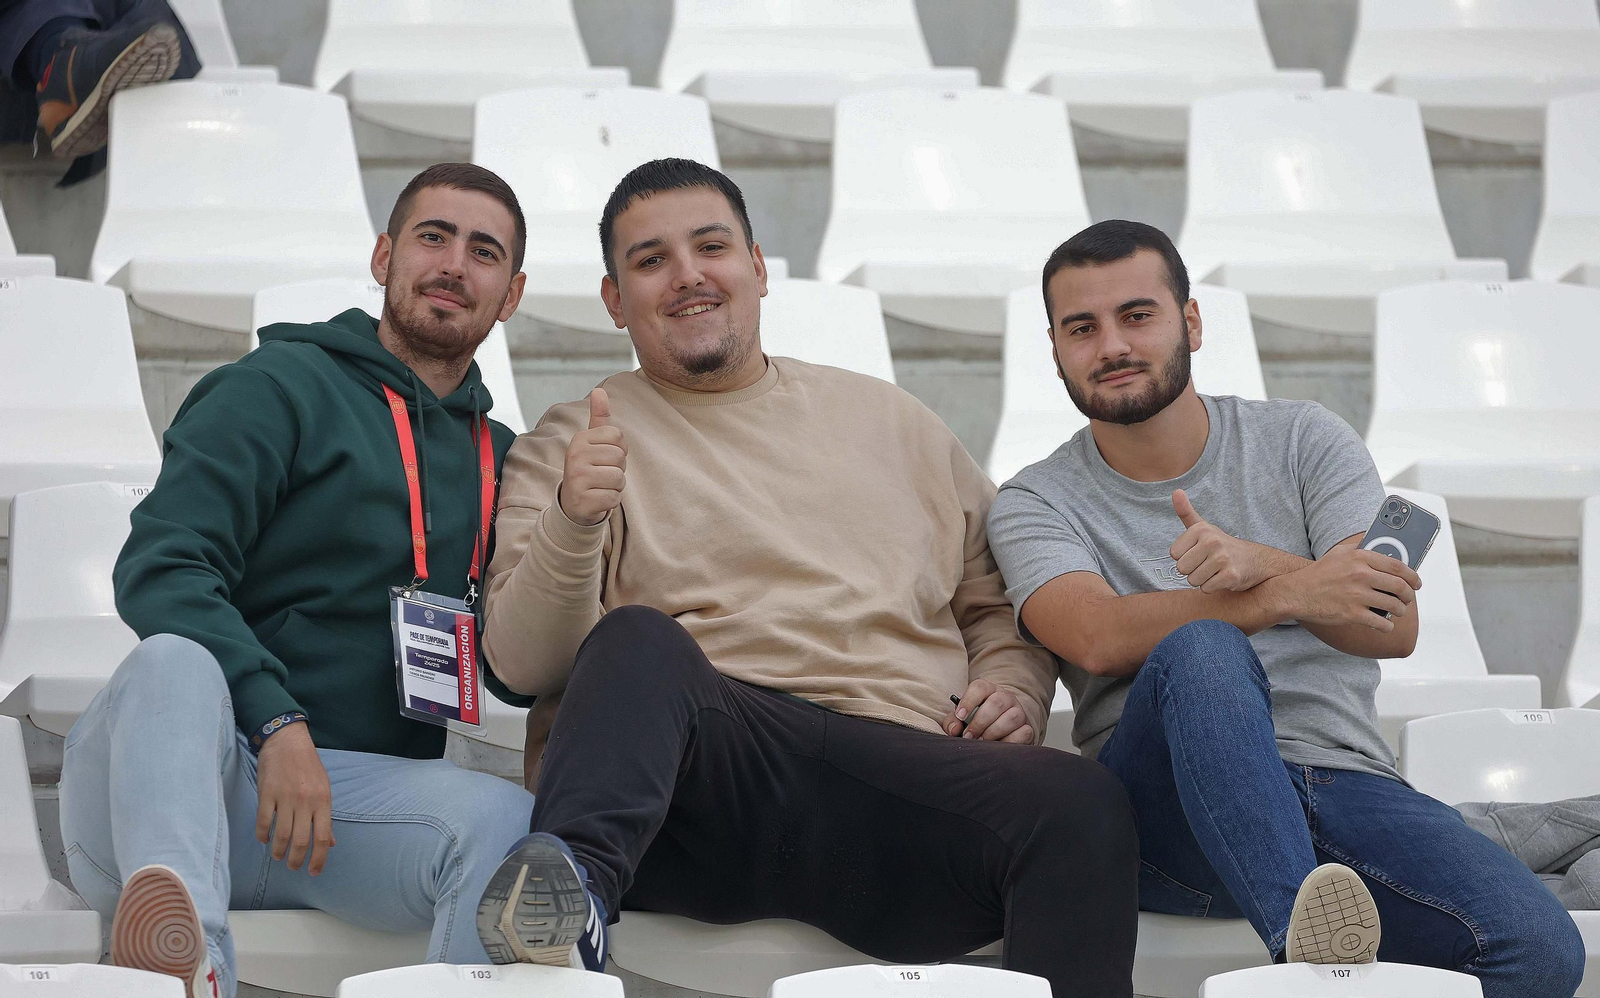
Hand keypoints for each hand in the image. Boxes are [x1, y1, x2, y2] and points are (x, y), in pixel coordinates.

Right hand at [254, 723, 334, 875]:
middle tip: (293, 867)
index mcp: (323, 801)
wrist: (288, 741)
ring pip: (282, 834)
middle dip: (297, 860)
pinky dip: (263, 835)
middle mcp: (305, 801)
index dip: (319, 858)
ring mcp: (285, 797)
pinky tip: (264, 840)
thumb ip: (325, 816)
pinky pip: (264, 821)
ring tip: (278, 856)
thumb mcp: (324, 788)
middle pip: (302, 840)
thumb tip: (330, 843)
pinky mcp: (266, 794)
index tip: (313, 872)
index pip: (323, 837)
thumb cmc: (308, 766)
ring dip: (279, 850)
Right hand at [558, 388, 626, 526]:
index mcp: (579, 439)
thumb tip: (599, 390)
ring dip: (615, 486)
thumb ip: (599, 418)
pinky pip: (614, 498)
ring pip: (619, 478)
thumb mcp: (592, 442)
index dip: (619, 449)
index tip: (604, 457)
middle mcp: (574, 456)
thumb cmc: (589, 468)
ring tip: (600, 486)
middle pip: (620, 458)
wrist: (572, 503)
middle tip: (601, 474)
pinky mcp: (582, 500)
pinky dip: (611, 501)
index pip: (618, 436)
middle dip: (618, 469)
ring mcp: (577, 479)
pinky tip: (598, 499)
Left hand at [943, 679, 1034, 743]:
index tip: (960, 716)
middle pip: (996, 703)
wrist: (1003, 729)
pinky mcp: (1028, 728)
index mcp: (988, 690)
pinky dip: (1009, 742)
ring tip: (982, 742)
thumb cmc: (978, 721)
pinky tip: (998, 747)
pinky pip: (1023, 733)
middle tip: (969, 736)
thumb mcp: (963, 718)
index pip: (980, 687)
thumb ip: (953, 721)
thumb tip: (954, 729)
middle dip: (980, 722)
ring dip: (994, 732)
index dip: (969, 701)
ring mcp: (1019, 712)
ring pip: (1012, 717)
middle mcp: (1006, 698)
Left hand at [1169, 489, 1282, 592]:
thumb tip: (1176, 491)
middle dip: (1192, 570)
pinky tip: (1222, 578)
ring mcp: (1222, 558)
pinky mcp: (1231, 576)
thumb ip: (1186, 512)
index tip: (1198, 553)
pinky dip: (1212, 587)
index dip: (1184, 557)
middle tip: (1207, 564)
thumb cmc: (1222, 544)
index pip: (1174, 554)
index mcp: (1201, 529)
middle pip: (1181, 568)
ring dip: (1202, 580)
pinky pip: (1206, 588)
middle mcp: (1211, 541)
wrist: (1256, 560)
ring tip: (1215, 570)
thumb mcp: (1203, 527)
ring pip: (1193, 580)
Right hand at [1276, 546, 1422, 632]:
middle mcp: (1360, 575)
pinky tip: (1384, 625)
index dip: (1413, 576)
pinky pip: (1381, 623)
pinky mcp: (1352, 614)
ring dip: (1400, 611)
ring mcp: (1357, 595)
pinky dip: (1387, 626)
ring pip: (1394, 606)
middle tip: (1407, 598)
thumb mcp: (1339, 552)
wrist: (1296, 593)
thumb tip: (1384, 545)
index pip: (1398, 566)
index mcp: (1360, 558)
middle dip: (1409, 595)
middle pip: (1400, 587)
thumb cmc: (1319, 573)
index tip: (1416, 583)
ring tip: (1397, 611)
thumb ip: (1360, 546)